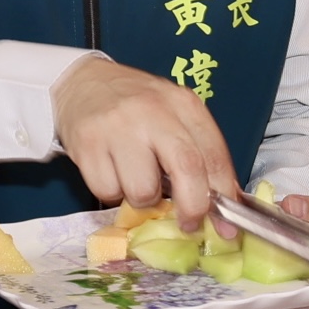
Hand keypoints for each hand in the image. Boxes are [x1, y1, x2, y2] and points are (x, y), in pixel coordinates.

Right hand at [52, 57, 234, 227]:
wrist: (81, 83)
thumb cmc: (135, 107)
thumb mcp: (173, 115)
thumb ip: (197, 151)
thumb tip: (221, 201)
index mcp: (183, 103)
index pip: (214, 155)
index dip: (224, 196)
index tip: (227, 226)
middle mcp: (153, 111)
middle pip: (186, 169)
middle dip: (192, 207)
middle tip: (189, 224)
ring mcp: (118, 126)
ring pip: (143, 191)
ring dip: (143, 199)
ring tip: (136, 180)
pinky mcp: (87, 143)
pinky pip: (107, 192)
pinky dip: (112, 192)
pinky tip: (112, 171)